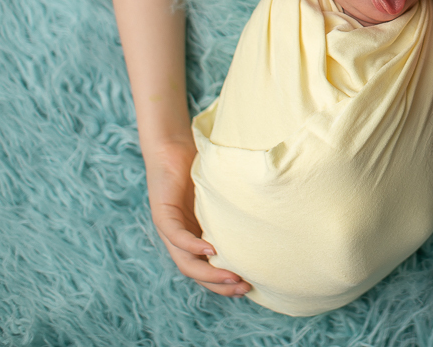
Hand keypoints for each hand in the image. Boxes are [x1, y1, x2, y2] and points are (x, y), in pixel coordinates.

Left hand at [144, 139, 250, 297]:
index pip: (205, 270)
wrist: (173, 144)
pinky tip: (210, 251)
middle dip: (220, 285)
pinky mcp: (162, 213)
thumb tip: (270, 219)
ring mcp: (169, 227)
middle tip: (244, 289)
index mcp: (194, 236)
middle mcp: (179, 237)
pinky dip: (193, 246)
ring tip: (231, 278)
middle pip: (196, 273)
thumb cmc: (200, 167)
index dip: (224, 283)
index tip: (250, 286)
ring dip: (207, 273)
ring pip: (185, 261)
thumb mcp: (220, 195)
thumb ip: (232, 211)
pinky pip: (176, 236)